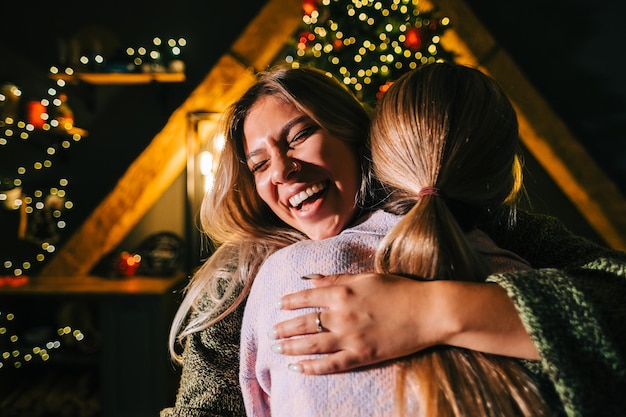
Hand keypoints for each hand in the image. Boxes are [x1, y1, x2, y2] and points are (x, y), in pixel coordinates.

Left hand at [272, 272, 447, 373]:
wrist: (428, 311)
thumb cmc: (399, 289)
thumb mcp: (366, 277)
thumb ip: (336, 278)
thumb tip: (309, 279)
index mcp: (342, 292)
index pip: (305, 297)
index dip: (288, 302)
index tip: (278, 305)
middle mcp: (342, 315)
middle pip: (303, 323)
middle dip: (283, 328)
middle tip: (271, 332)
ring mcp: (350, 337)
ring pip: (311, 345)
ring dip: (290, 347)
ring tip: (277, 349)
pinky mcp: (362, 355)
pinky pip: (330, 365)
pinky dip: (311, 368)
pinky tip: (297, 368)